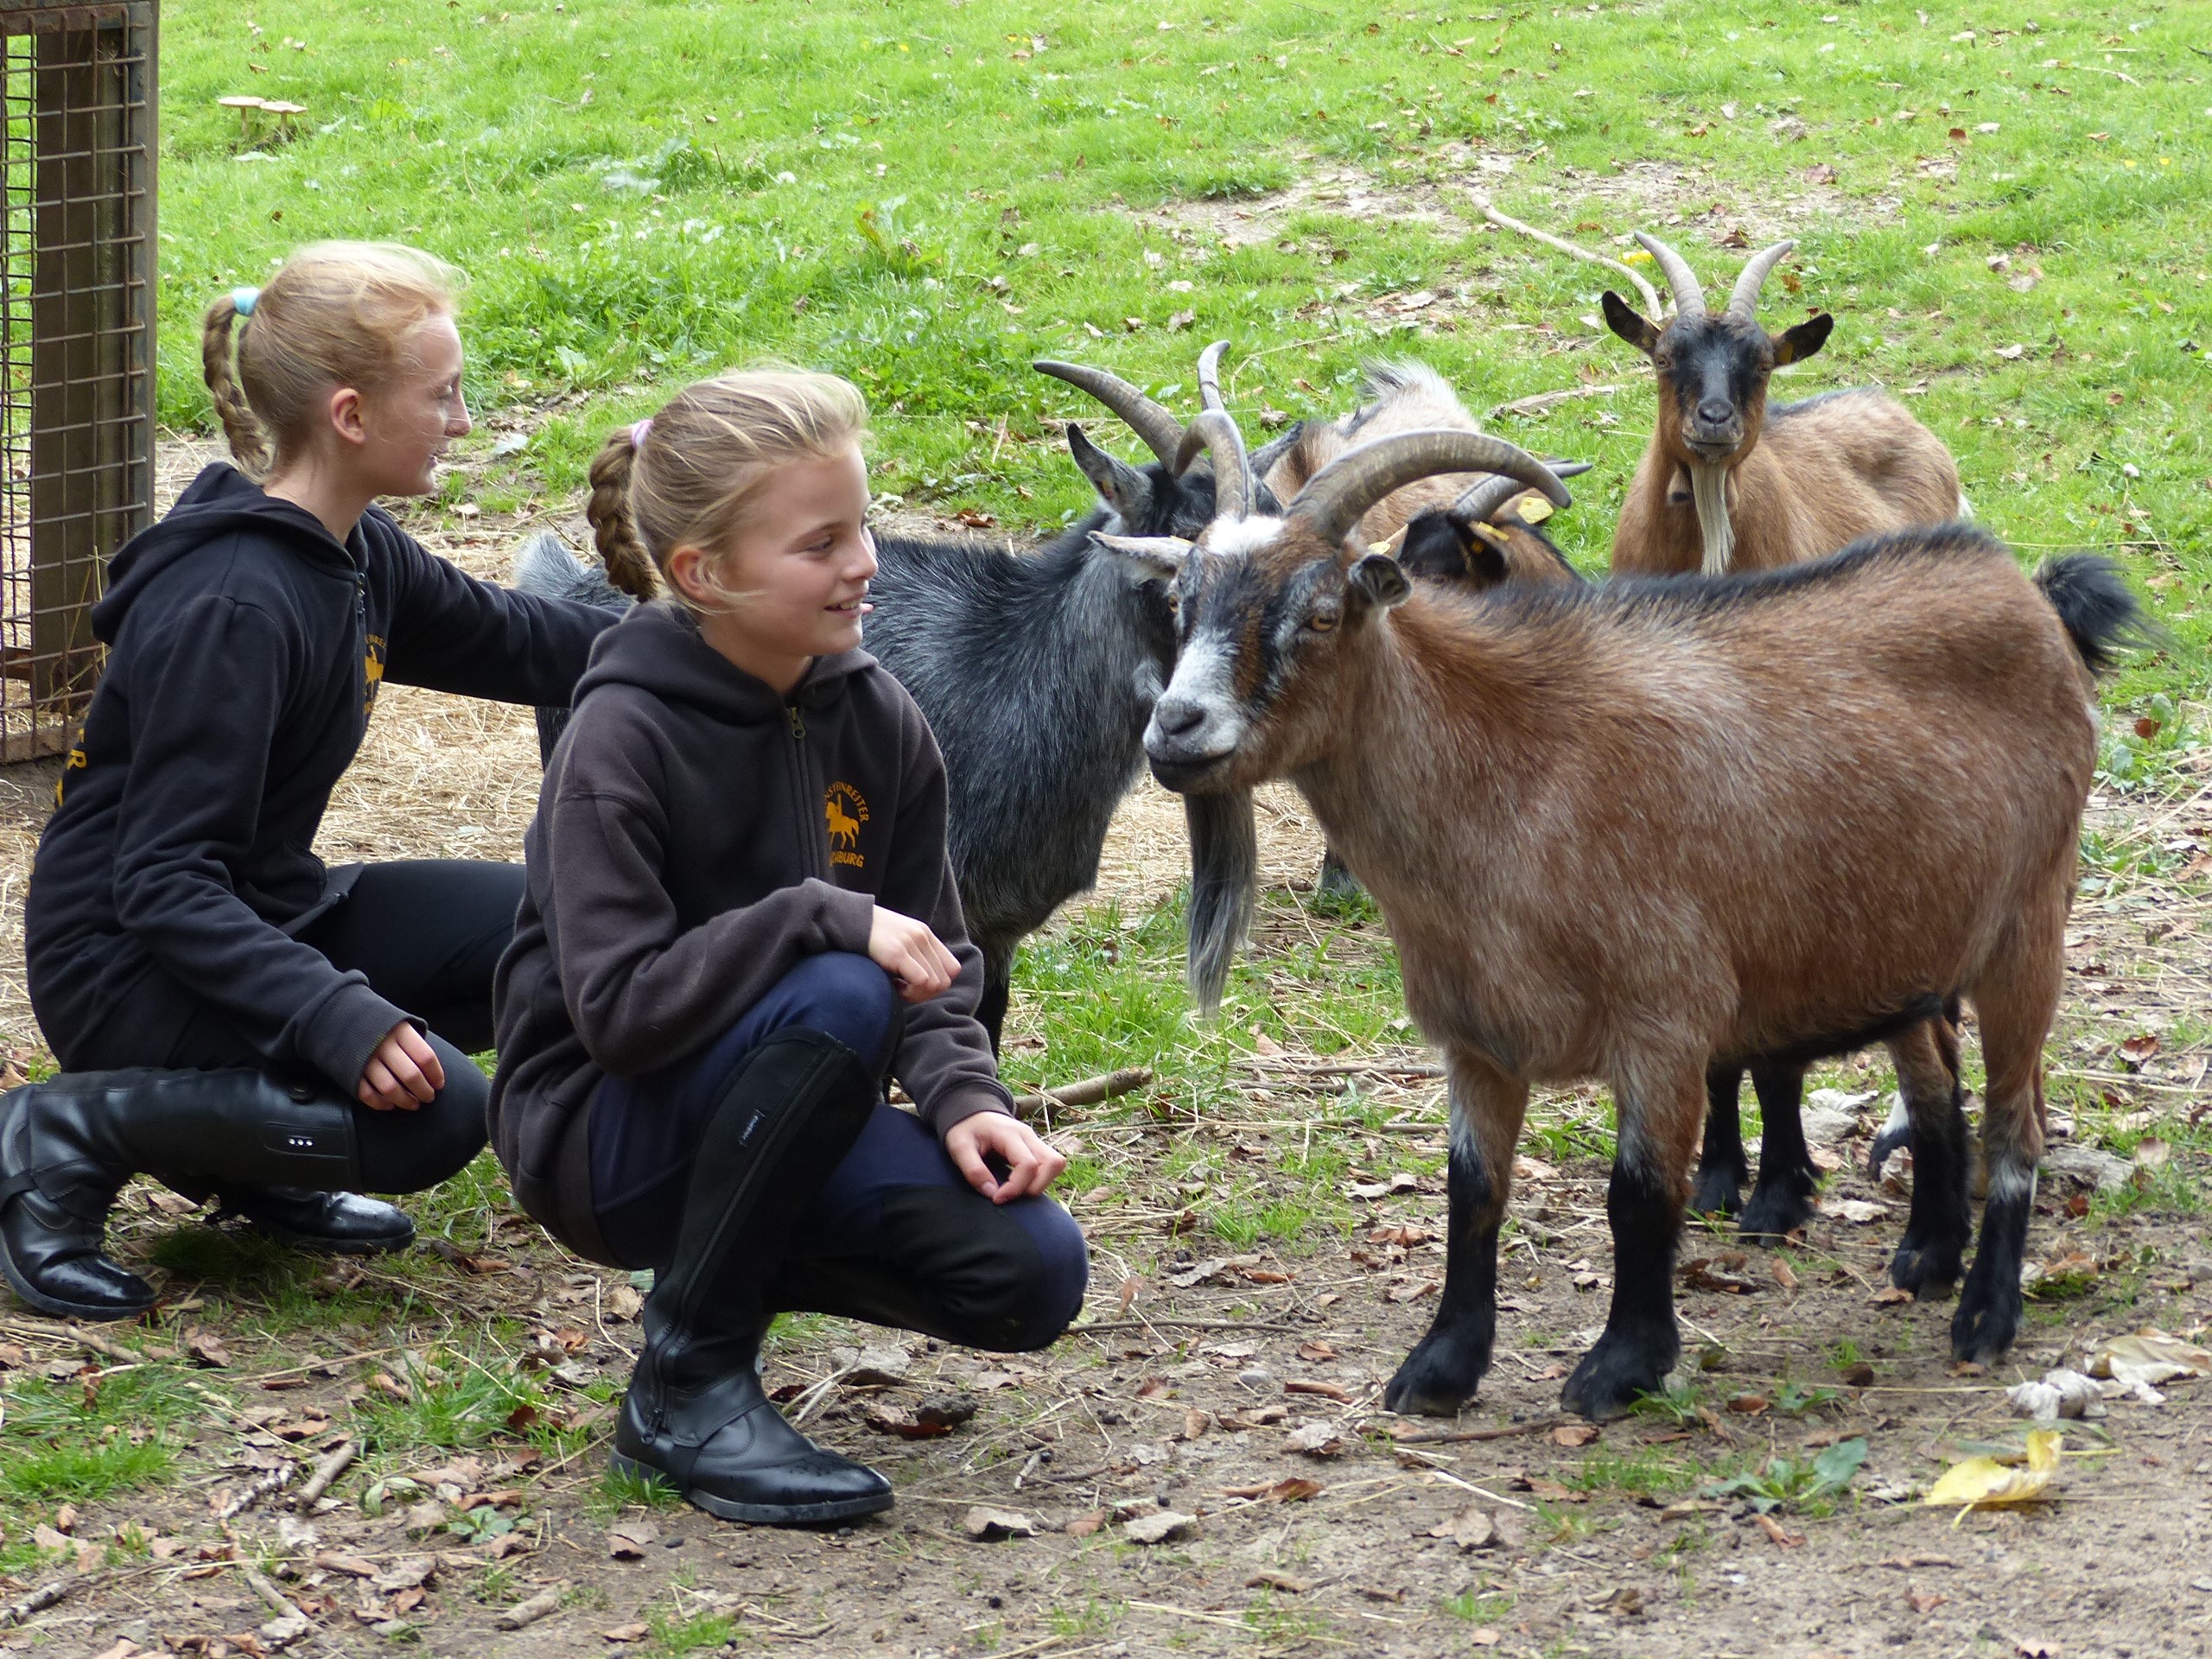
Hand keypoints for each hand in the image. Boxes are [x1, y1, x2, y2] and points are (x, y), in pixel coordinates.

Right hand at [358, 1022, 443, 1111]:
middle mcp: (383, 1045)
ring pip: (390, 1088)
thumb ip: (414, 1043)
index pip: (425, 1057)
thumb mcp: (399, 1023)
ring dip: (405, 1101)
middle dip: (424, 1091)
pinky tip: (390, 1105)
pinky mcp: (350, 1071)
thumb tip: (432, 1070)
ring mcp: (365, 1059)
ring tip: (413, 1104)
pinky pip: (367, 1094)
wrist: (339, 1016)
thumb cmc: (379, 1024)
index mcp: (400, 1031)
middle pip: (410, 1075)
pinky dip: (380, 1103)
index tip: (439, 1085)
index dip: (435, 1074)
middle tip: (429, 1097)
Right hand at [867, 905, 959, 1003]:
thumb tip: (927, 985)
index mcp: (926, 934)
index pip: (952, 969)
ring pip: (934, 984)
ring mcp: (912, 943)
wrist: (846, 920)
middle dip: (924, 994)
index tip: (914, 985)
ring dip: (915, 994)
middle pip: (944, 981)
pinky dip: (908, 992)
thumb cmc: (870, 938)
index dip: (936, 984)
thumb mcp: (900, 942)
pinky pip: (921, 981)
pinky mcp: (898, 952)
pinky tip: (893, 985)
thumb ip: (916, 956)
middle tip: (903, 989)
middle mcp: (923, 937)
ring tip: (896, 985)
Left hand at [945, 1112, 1066, 1204]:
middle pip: (1052, 1163)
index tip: (997, 1199)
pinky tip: (1021, 1185)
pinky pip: (1051, 1165)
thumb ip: (973, 1170)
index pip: (1028, 1164)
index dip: (1016, 1187)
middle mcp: (1028, 1135)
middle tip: (1010, 1196)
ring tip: (1018, 1191)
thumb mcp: (959, 1147)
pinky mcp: (1036, 1147)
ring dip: (1042, 1184)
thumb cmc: (965, 1130)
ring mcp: (1035, 1140)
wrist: (971, 1113)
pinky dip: (1041, 1179)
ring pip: (1056, 1164)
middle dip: (1035, 1188)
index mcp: (1009, 1133)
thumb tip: (991, 1193)